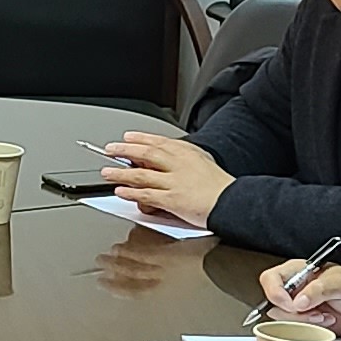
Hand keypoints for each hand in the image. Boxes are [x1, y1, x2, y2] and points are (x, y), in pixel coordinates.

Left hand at [103, 129, 229, 227]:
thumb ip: (185, 160)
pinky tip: (120, 191)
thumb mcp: (204, 162)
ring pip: (141, 174)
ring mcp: (175, 182)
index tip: (127, 138)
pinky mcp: (172, 199)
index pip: (158, 142)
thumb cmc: (221, 186)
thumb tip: (168, 162)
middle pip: (146, 154)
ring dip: (121, 172)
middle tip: (109, 150)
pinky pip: (146, 194)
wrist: (233, 201)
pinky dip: (131, 192)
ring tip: (106, 172)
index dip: (140, 139)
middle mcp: (179, 164)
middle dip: (124, 151)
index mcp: (187, 153)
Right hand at [271, 261, 340, 335]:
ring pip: (282, 320)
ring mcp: (297, 307)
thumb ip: (320, 289)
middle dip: (295, 314)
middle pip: (274, 304)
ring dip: (304, 323)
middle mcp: (294, 289)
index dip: (276, 294)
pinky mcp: (303, 322)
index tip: (295, 304)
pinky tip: (324, 323)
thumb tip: (299, 301)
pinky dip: (309, 330)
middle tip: (316, 312)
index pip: (270, 280)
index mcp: (298, 272)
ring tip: (323, 316)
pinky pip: (294, 331)